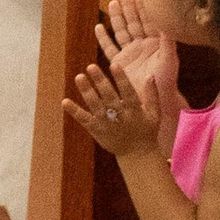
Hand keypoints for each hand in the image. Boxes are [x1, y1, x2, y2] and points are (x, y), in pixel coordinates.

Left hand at [63, 43, 163, 161]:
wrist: (136, 155)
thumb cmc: (146, 131)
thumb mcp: (154, 114)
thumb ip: (152, 95)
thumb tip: (150, 75)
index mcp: (135, 112)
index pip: (128, 93)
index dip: (121, 79)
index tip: (114, 65)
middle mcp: (120, 117)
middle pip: (109, 98)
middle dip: (100, 82)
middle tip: (91, 66)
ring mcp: (106, 124)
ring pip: (95, 106)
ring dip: (87, 92)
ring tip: (79, 77)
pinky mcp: (96, 130)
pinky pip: (84, 120)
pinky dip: (74, 111)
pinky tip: (65, 101)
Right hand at [95, 0, 176, 108]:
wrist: (155, 99)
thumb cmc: (166, 81)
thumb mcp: (169, 60)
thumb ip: (167, 42)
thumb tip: (168, 23)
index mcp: (155, 43)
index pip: (149, 22)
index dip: (144, 9)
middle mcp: (142, 46)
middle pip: (134, 22)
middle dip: (129, 7)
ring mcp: (130, 53)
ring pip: (121, 31)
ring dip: (117, 17)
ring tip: (112, 3)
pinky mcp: (119, 63)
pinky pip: (110, 48)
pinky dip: (104, 38)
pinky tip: (99, 27)